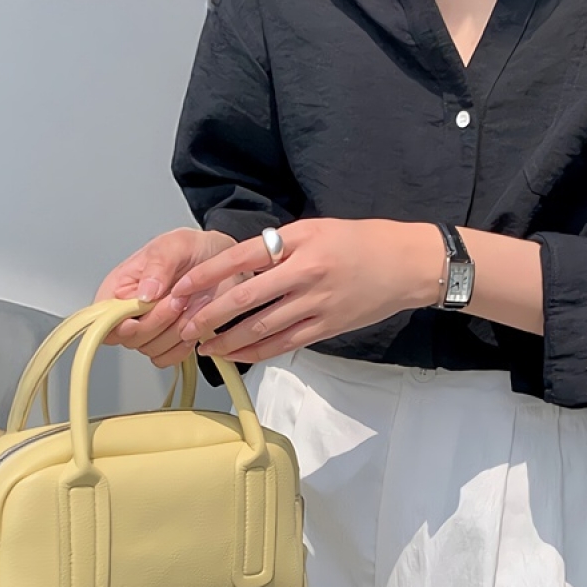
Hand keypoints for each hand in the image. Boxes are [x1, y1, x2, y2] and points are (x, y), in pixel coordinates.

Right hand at [95, 227, 235, 366]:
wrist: (218, 262)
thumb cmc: (190, 250)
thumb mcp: (173, 246)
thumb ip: (157, 266)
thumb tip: (144, 293)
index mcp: (119, 288)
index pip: (103, 318)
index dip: (116, 325)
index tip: (136, 320)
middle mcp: (129, 312)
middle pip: (130, 337)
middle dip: (158, 321)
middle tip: (178, 299)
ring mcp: (148, 329)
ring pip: (150, 349)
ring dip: (175, 332)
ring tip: (190, 306)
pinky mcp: (166, 342)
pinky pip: (166, 357)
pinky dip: (181, 347)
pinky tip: (191, 326)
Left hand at [170, 219, 442, 362]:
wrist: (406, 265)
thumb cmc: (359, 242)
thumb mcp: (316, 229)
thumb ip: (279, 247)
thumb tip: (240, 265)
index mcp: (299, 242)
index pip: (240, 258)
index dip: (206, 276)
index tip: (180, 289)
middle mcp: (306, 273)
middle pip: (246, 298)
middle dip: (210, 316)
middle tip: (184, 328)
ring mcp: (317, 304)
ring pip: (262, 327)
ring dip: (229, 340)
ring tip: (204, 348)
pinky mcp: (327, 328)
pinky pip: (284, 343)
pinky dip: (257, 352)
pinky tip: (237, 356)